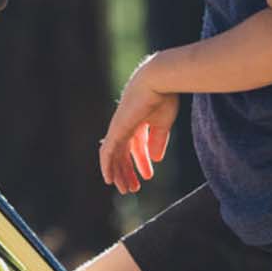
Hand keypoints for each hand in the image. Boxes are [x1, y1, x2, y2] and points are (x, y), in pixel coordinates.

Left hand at [98, 57, 178, 192]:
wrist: (158, 80)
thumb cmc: (165, 95)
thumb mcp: (163, 123)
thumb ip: (158, 140)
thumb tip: (156, 159)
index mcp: (139, 121)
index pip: (137, 145)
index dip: (141, 162)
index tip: (147, 176)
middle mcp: (126, 124)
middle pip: (123, 153)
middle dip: (128, 171)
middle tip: (132, 188)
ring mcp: (119, 127)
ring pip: (114, 155)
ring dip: (119, 173)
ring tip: (125, 190)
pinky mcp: (116, 129)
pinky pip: (107, 151)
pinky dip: (107, 165)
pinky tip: (109, 179)